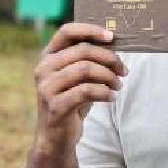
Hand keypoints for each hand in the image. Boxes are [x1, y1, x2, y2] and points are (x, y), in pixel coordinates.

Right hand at [32, 23, 128, 151]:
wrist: (57, 137)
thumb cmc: (72, 101)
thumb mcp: (79, 77)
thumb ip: (88, 59)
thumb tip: (115, 43)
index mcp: (48, 56)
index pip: (66, 31)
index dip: (90, 30)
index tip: (112, 37)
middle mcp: (43, 68)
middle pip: (83, 51)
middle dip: (109, 58)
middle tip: (123, 70)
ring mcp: (47, 87)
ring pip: (86, 69)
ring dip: (108, 76)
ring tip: (118, 85)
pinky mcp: (55, 105)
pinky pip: (86, 91)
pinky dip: (104, 92)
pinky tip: (112, 97)